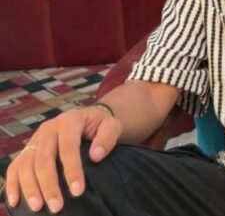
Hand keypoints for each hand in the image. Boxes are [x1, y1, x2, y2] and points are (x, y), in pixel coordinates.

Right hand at [4, 106, 121, 212]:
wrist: (89, 118)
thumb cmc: (100, 125)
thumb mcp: (112, 125)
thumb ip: (107, 137)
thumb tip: (96, 156)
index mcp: (69, 121)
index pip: (68, 148)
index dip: (72, 170)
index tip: (78, 191)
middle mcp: (48, 129)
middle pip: (43, 159)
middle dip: (49, 185)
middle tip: (57, 207)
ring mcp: (35, 139)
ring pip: (26, 165)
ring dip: (30, 188)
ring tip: (37, 207)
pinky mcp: (28, 150)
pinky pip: (15, 167)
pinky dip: (13, 184)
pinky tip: (15, 201)